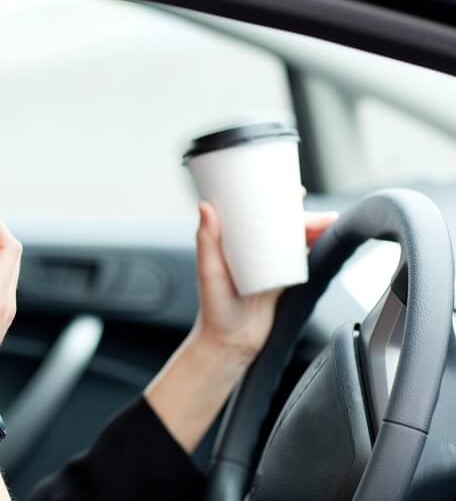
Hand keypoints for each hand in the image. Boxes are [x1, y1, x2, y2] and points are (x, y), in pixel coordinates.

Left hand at [192, 201, 338, 360]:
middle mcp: (250, 250)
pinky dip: (313, 248)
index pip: (254, 212)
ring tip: (330, 224)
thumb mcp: (208, 271)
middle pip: (281, 225)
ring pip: (293, 240)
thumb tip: (205, 206)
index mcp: (231, 242)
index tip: (292, 190)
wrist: (231, 344)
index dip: (273, 199)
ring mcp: (267, 265)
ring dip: (312, 230)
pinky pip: (299, 260)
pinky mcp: (280, 281)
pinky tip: (325, 242)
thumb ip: (206, 241)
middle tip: (323, 217)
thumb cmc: (214, 309)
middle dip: (303, 217)